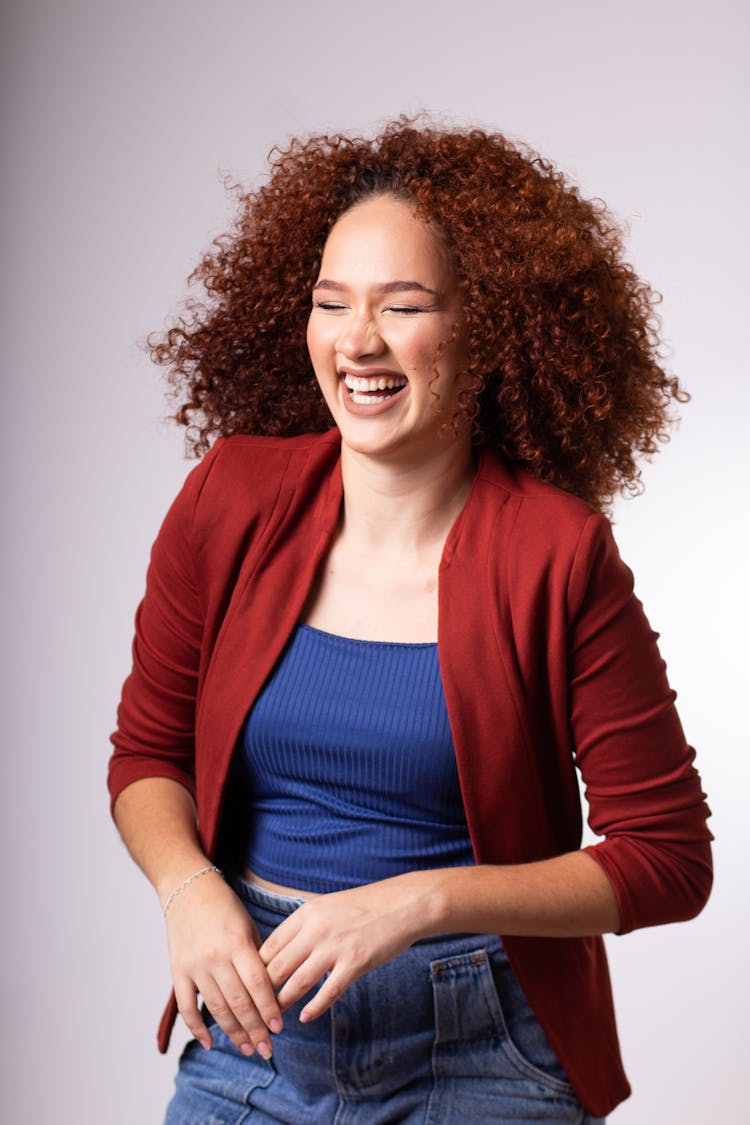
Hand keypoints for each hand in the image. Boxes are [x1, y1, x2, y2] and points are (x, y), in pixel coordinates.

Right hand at [165, 872, 282, 1056]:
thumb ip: (258, 957)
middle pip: (239, 1002)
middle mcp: (215, 957)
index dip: (269, 1008)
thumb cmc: (224, 907)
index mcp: (237, 943)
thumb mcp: (248, 926)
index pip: (257, 983)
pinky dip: (196, 1028)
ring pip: (216, 1008)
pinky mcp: (177, 971)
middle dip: (255, 1029)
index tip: (279, 1028)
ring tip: (249, 1049)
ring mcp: (194, 966)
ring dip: (233, 1033)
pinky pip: (186, 1006)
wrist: (188, 890)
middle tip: (268, 1050)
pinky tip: (209, 1043)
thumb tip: (272, 991)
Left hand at [258, 877, 428, 1021]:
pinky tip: (306, 1017)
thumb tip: (281, 952)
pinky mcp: (355, 962)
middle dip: (263, 993)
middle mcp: (316, 929)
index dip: (255, 970)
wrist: (402, 904)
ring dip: (283, 1004)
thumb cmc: (364, 907)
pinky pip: (329, 990)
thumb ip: (304, 927)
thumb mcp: (327, 907)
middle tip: (256, 1011)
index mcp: (306, 914)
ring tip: (275, 1019)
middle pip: (277, 967)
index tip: (249, 988)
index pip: (269, 946)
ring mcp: (336, 946)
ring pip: (298, 982)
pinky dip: (315, 1006)